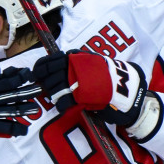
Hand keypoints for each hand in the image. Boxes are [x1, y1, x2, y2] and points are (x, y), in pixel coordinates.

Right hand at [0, 67, 39, 142]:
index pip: (4, 78)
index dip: (17, 76)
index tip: (28, 74)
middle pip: (11, 93)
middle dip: (27, 91)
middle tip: (40, 89)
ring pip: (9, 109)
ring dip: (23, 109)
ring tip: (36, 109)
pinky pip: (0, 128)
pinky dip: (12, 129)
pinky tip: (23, 130)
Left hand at [32, 51, 146, 124]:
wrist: (126, 88)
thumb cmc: (109, 76)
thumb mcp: (92, 61)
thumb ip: (76, 61)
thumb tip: (56, 62)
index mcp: (76, 57)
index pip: (50, 61)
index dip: (40, 68)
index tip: (37, 73)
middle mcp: (74, 68)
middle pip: (49, 76)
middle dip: (46, 84)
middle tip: (49, 88)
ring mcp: (77, 82)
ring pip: (54, 89)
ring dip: (54, 95)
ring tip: (60, 97)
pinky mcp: (81, 97)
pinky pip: (63, 102)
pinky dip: (62, 106)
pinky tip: (65, 106)